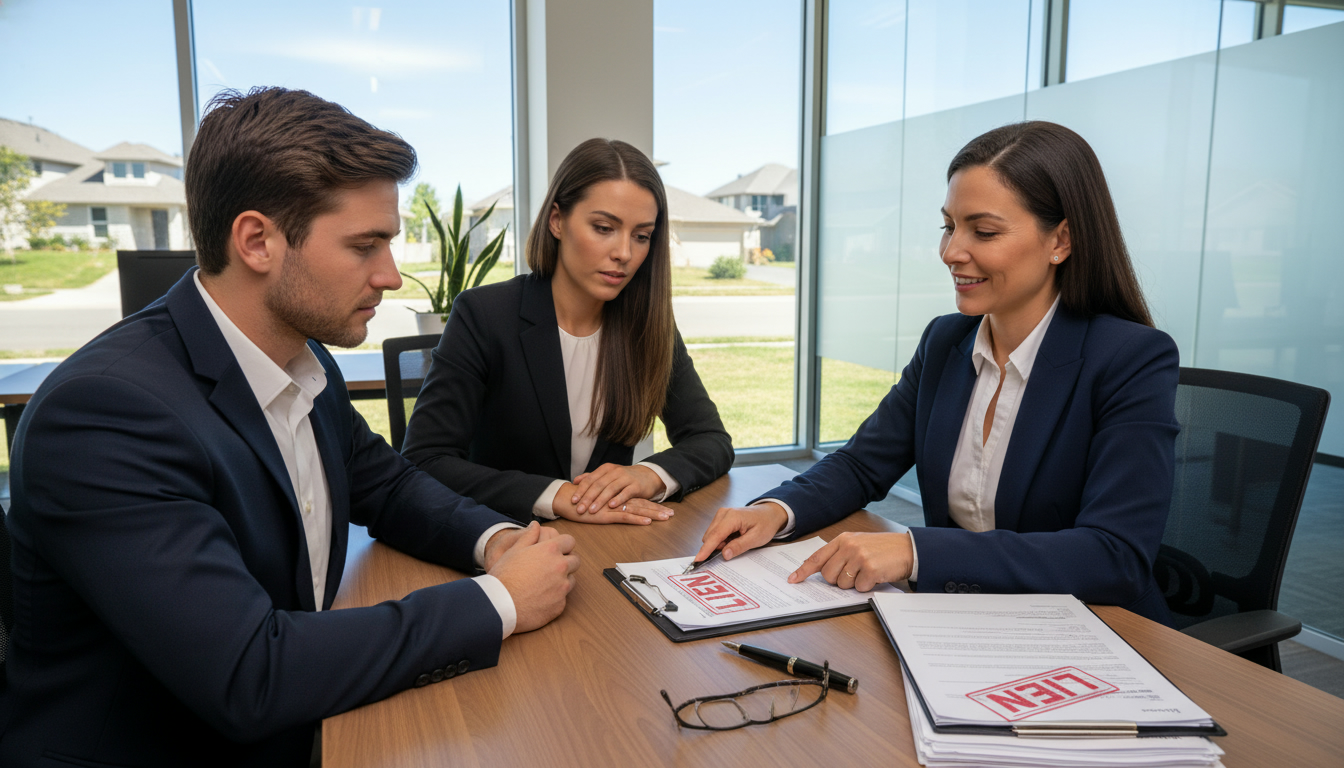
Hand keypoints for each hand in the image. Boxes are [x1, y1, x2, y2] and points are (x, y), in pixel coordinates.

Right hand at [488, 521, 579, 632]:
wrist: (499, 604)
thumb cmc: (504, 575)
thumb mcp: (514, 550)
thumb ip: (529, 536)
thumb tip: (536, 525)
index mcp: (550, 550)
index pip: (570, 541)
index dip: (563, 544)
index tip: (556, 550)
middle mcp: (560, 567)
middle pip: (575, 561)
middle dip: (567, 562)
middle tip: (551, 567)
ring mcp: (562, 587)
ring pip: (572, 580)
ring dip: (563, 580)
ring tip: (544, 583)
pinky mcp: (560, 605)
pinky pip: (563, 599)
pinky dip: (555, 598)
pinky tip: (540, 598)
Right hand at [552, 482, 672, 524]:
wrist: (566, 499)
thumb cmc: (580, 501)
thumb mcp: (598, 502)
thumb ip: (606, 503)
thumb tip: (613, 506)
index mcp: (617, 497)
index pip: (638, 500)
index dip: (652, 504)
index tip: (665, 509)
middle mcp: (618, 500)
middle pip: (642, 504)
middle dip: (658, 510)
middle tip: (672, 514)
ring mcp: (613, 506)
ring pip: (637, 510)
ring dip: (653, 514)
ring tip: (666, 518)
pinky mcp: (607, 514)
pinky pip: (625, 517)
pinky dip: (637, 519)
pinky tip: (647, 522)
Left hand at [571, 464, 667, 515]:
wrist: (647, 476)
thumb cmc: (624, 478)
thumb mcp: (608, 475)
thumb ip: (592, 477)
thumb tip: (575, 480)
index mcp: (606, 469)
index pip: (590, 479)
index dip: (581, 490)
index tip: (573, 501)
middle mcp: (615, 472)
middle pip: (598, 485)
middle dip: (587, 498)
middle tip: (579, 509)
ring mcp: (626, 478)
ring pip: (610, 489)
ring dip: (600, 500)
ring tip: (592, 511)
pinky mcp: (636, 486)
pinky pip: (626, 493)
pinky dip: (618, 499)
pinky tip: (611, 506)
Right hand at [693, 503, 788, 562]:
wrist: (769, 514)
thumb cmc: (765, 524)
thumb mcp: (756, 538)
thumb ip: (739, 546)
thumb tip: (724, 554)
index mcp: (733, 517)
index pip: (715, 536)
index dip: (706, 549)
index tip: (698, 560)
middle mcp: (723, 513)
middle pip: (710, 536)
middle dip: (716, 548)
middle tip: (733, 550)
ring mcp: (721, 514)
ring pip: (711, 536)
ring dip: (720, 544)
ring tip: (737, 541)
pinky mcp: (721, 518)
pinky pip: (715, 533)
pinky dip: (721, 540)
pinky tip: (733, 539)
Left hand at [787, 531, 912, 591]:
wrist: (908, 549)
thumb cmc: (883, 549)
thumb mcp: (859, 544)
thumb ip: (841, 554)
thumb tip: (822, 571)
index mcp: (843, 539)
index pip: (818, 557)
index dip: (804, 570)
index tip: (793, 579)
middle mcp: (849, 546)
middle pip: (828, 575)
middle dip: (838, 580)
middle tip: (854, 573)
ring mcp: (859, 557)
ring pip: (842, 584)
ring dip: (854, 584)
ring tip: (867, 572)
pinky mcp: (870, 569)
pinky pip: (859, 588)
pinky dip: (867, 586)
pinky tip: (876, 576)